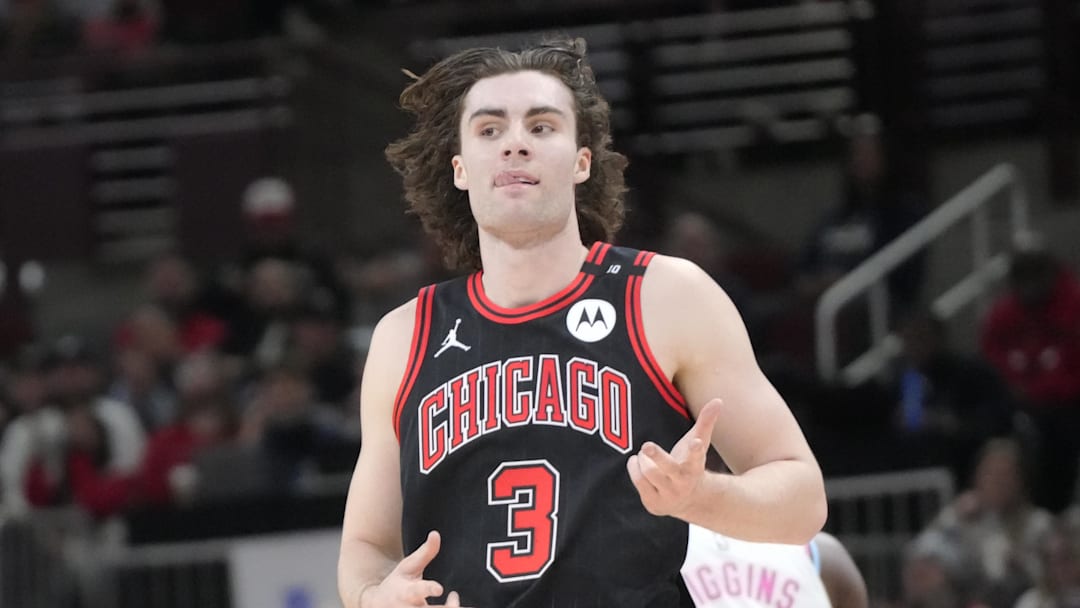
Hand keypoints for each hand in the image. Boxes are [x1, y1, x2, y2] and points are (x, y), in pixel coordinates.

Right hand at [358, 531, 458, 606]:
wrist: (378, 604)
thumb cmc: (398, 582)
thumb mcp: (408, 566)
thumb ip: (425, 552)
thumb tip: (436, 534)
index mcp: (407, 592)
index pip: (418, 591)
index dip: (429, 590)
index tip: (439, 589)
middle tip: (455, 598)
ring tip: (454, 601)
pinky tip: (452, 606)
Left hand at [627, 398, 721, 517]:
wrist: (688, 499)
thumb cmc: (690, 463)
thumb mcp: (698, 443)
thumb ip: (706, 422)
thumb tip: (718, 400)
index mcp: (695, 467)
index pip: (696, 457)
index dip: (695, 450)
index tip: (696, 442)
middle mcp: (682, 483)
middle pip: (667, 468)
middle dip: (657, 457)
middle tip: (647, 446)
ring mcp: (668, 495)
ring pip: (648, 472)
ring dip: (643, 459)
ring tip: (646, 455)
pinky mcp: (654, 503)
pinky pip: (638, 480)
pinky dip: (635, 467)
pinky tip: (637, 462)